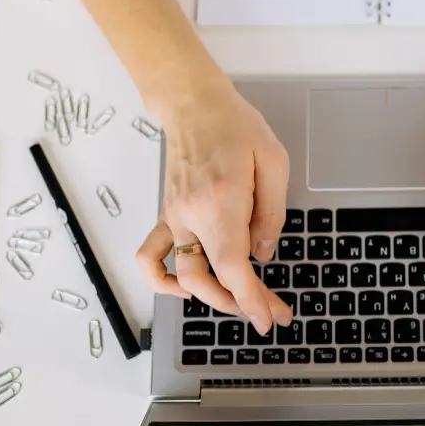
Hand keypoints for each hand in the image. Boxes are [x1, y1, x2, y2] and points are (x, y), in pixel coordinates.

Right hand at [135, 72, 292, 334]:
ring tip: (240, 302)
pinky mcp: (167, 214)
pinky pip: (151, 255)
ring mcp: (174, 216)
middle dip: (242, 303)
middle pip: (210, 278)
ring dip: (212, 297)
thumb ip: (271, 215)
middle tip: (272, 310)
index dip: (250, 299)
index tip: (268, 319)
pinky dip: (162, 281)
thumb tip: (262, 254)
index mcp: (222, 201)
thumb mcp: (273, 163)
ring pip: (183, 275)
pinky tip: (186, 288)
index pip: (232, 266)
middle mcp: (191, 214)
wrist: (194, 105)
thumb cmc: (236, 127)